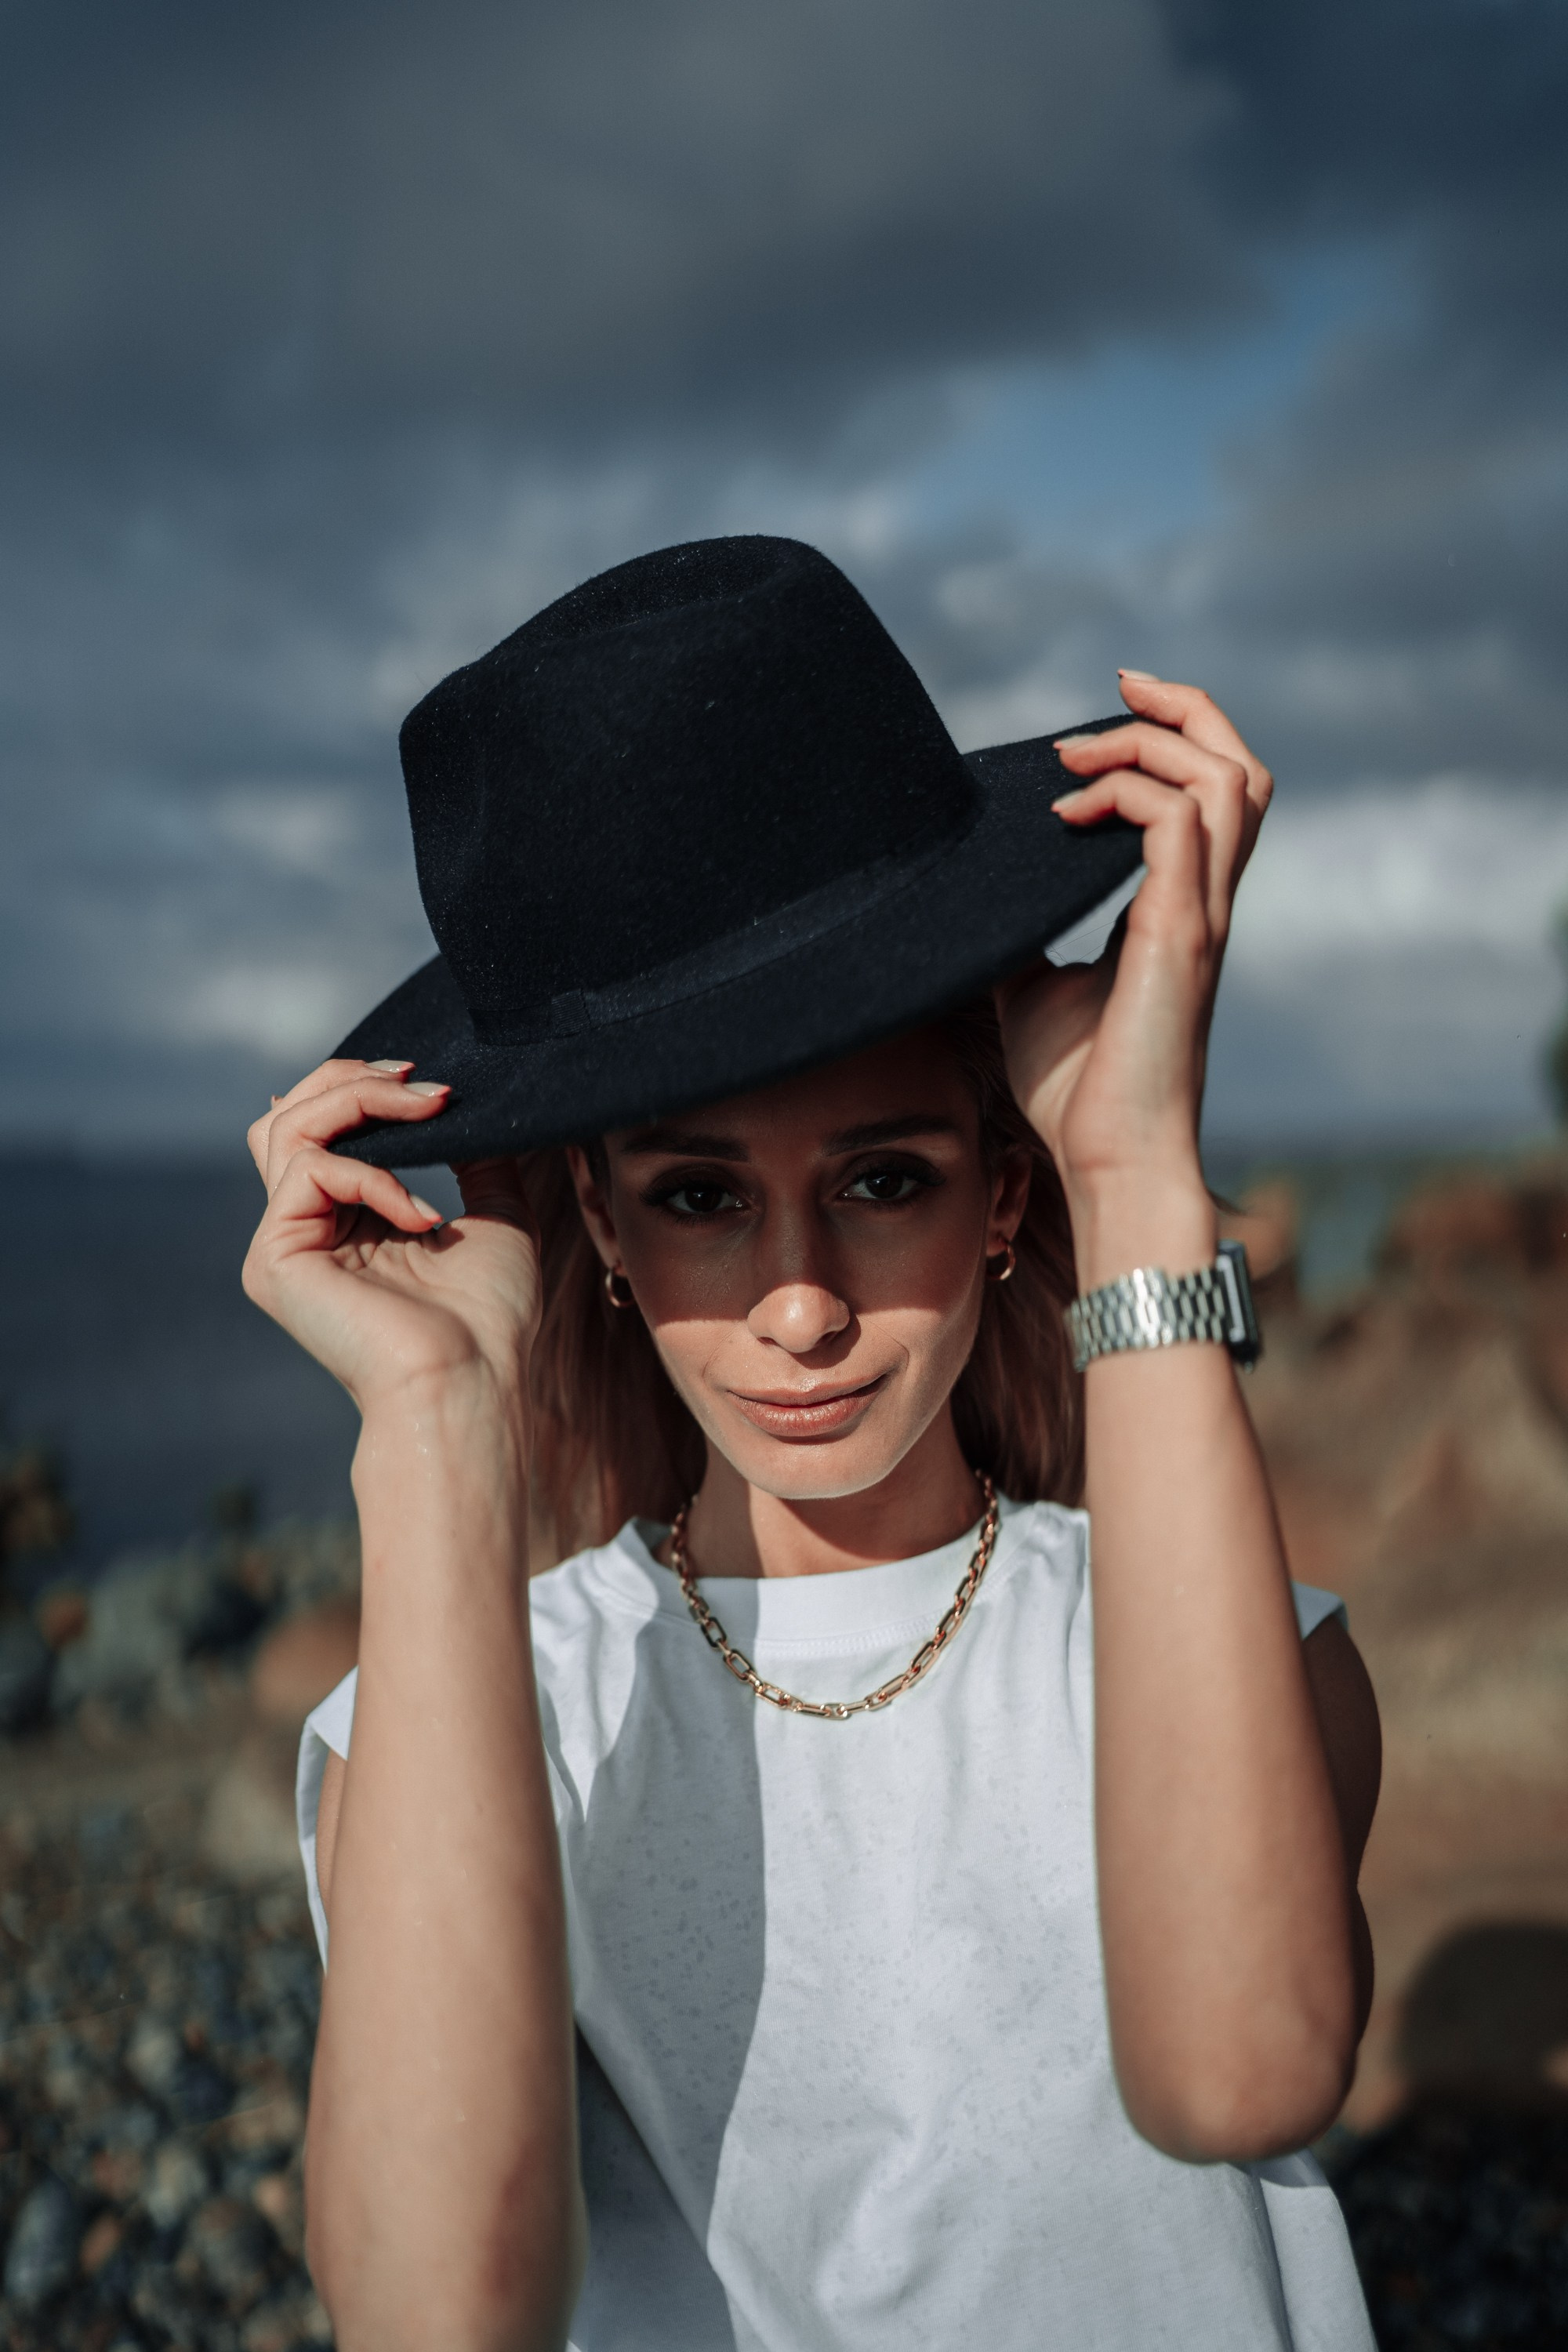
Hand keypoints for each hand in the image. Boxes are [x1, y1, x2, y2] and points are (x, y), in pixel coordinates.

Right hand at [242, 1059, 542, 1416]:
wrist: (470, 1382)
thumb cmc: (488, 1320)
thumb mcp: (495, 1216)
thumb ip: (476, 1157)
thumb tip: (463, 1104)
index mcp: (348, 1224)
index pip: (322, 1131)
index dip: (362, 1089)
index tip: (429, 1083)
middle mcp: (306, 1231)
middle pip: (287, 1117)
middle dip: (352, 1080)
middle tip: (418, 1082)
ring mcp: (283, 1245)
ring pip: (285, 1128)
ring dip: (362, 1102)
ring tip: (426, 1108)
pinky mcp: (273, 1259)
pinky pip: (310, 1171)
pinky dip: (374, 1176)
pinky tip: (421, 1216)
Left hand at [995, 672, 1272, 1209]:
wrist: (1106, 1160)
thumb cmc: (1077, 1091)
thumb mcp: (1032, 989)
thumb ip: (1024, 935)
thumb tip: (977, 904)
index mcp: (1180, 910)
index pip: (1209, 797)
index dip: (1163, 743)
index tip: (1085, 738)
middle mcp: (1205, 902)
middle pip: (1241, 767)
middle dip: (1183, 709)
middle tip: (1113, 691)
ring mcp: (1201, 915)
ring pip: (1227, 778)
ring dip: (1149, 744)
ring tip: (1074, 761)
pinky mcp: (1182, 934)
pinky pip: (1181, 822)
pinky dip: (1127, 795)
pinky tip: (1064, 819)